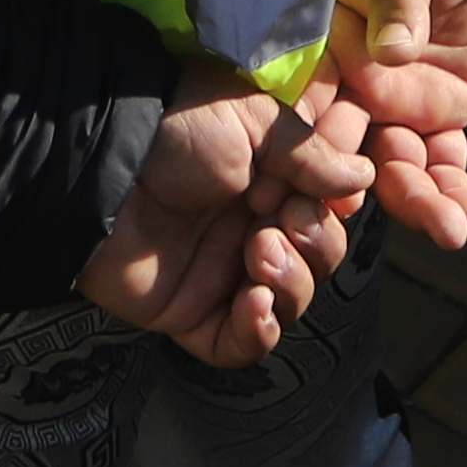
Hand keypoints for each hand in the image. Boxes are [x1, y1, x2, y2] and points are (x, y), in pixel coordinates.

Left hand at [77, 74, 363, 364]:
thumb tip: (363, 175)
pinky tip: (255, 306)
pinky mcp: (193, 314)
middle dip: (314, 246)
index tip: (327, 197)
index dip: (334, 212)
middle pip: (319, 260)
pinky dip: (259, 333)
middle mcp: (252, 226)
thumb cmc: (176, 128)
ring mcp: (223, 273)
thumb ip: (308, 153)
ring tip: (259, 255)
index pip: (328, 212)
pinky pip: (242, 346)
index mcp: (269, 179)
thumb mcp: (252, 120)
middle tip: (277, 224)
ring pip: (290, 304)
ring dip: (291, 285)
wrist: (103, 166)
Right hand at [306, 0, 466, 249]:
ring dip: (419, 204)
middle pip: (350, 148)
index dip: (304, 146)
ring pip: (399, 165)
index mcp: (328, 43)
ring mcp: (399, 103)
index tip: (303, 189)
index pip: (309, 101)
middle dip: (357, 191)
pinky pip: (444, 159)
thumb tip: (389, 50)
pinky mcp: (442, 111)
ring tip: (451, 232)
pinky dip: (456, 191)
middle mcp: (355, 84)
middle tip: (368, 226)